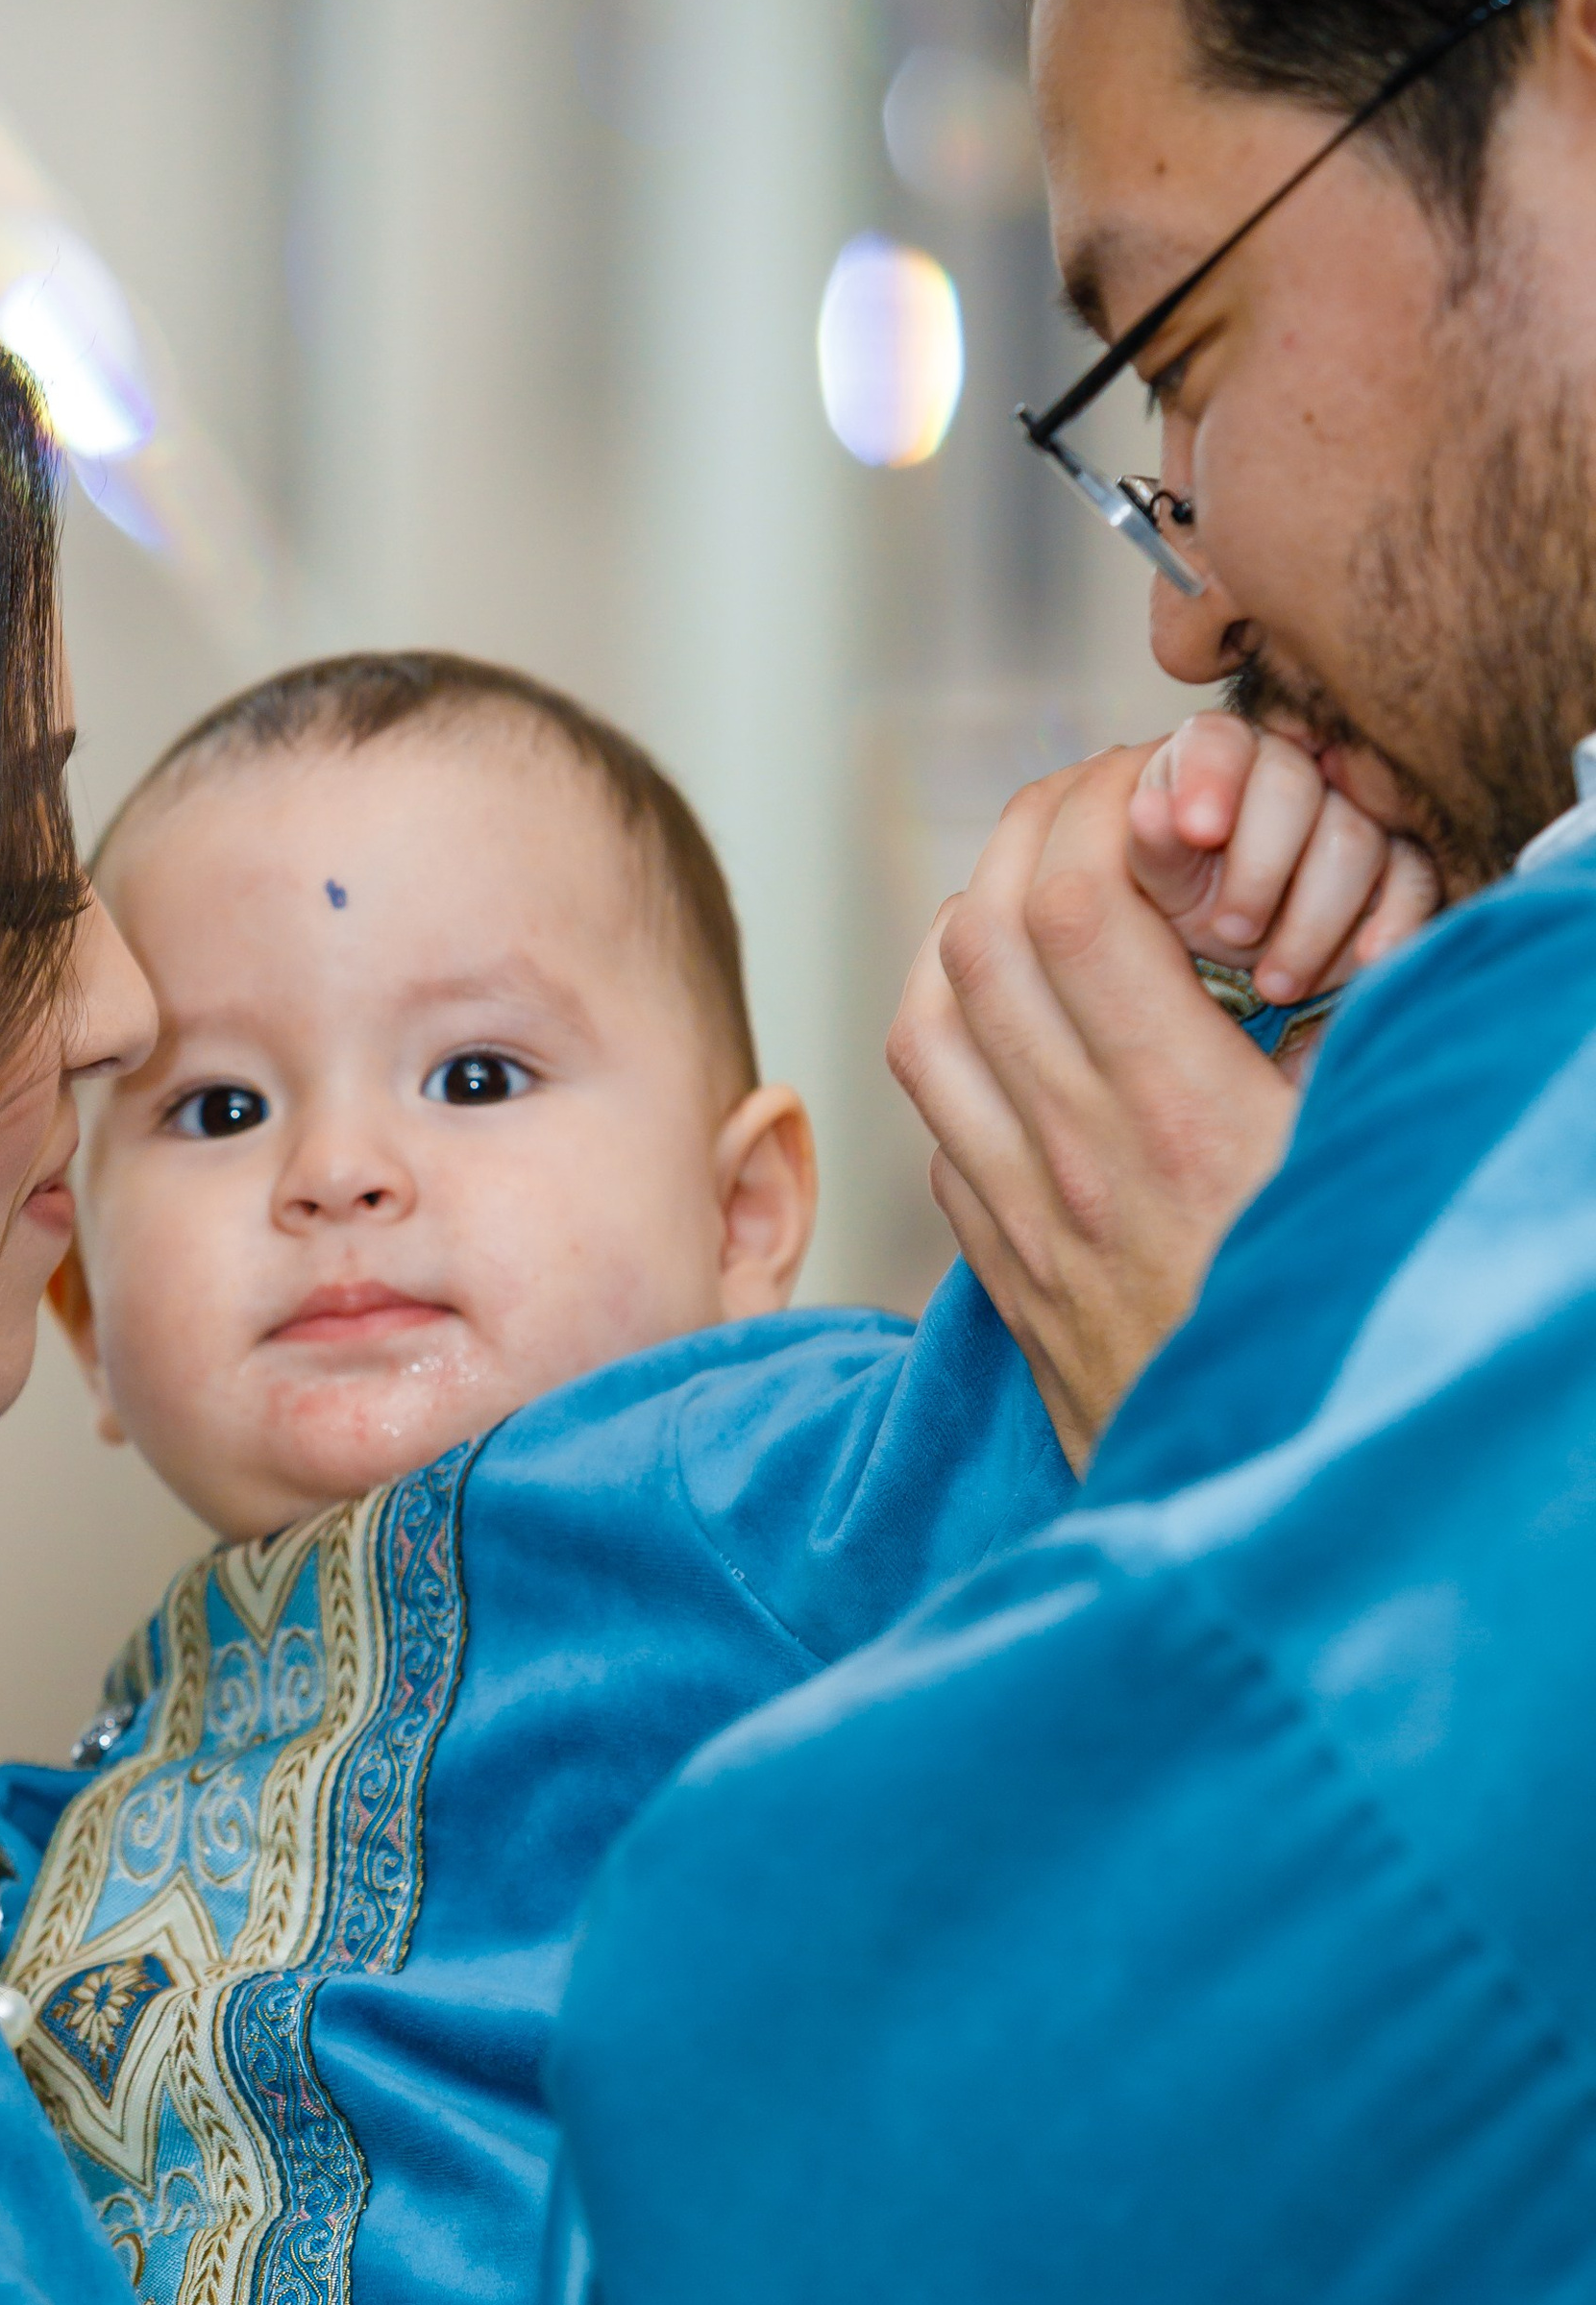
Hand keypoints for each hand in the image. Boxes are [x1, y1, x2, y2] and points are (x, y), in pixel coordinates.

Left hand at [887, 729, 1431, 1466]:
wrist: (1268, 1518)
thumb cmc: (1353, 1332)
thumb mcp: (1379, 1165)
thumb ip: (1362, 1044)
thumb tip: (1345, 936)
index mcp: (1185, 1128)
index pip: (1071, 907)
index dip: (1093, 811)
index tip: (1150, 786)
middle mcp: (1078, 1168)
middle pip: (975, 941)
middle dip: (1023, 837)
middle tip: (1091, 810)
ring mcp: (1022, 1225)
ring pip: (924, 1026)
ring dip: (962, 932)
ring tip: (1035, 895)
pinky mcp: (1002, 1273)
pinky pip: (936, 1121)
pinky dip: (958, 1041)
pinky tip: (1025, 1027)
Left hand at [1127, 713, 1438, 1004]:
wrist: (1248, 955)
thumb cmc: (1193, 901)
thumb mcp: (1160, 883)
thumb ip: (1152, 846)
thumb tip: (1148, 808)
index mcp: (1219, 757)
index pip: (1219, 741)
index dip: (1211, 779)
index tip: (1200, 831)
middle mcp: (1294, 767)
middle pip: (1292, 787)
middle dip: (1259, 868)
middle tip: (1230, 931)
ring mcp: (1357, 811)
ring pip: (1353, 840)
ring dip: (1312, 920)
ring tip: (1274, 982)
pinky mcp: (1405, 862)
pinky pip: (1416, 878)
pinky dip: (1393, 921)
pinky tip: (1366, 962)